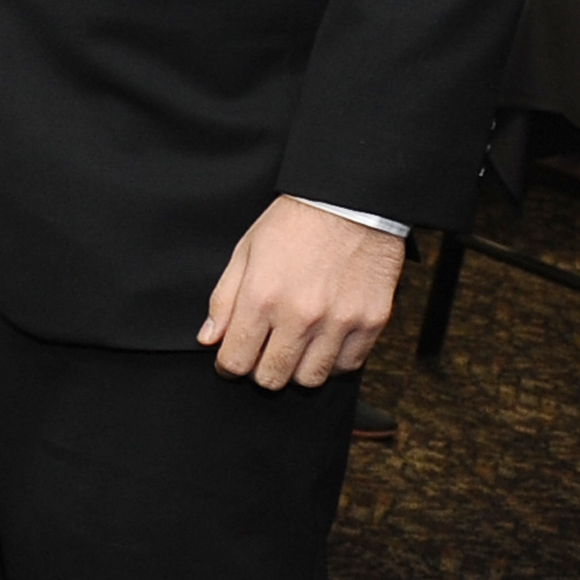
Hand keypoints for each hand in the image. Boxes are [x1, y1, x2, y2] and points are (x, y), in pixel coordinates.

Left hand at [197, 197, 405, 387]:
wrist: (352, 200)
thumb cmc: (294, 222)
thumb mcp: (246, 251)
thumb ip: (223, 299)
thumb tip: (208, 339)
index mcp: (261, 297)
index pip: (235, 361)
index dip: (229, 365)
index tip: (233, 358)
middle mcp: (299, 315)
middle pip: (271, 378)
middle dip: (260, 370)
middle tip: (265, 351)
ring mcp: (338, 322)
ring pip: (309, 379)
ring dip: (297, 369)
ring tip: (296, 346)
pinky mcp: (371, 322)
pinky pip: (347, 366)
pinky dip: (333, 361)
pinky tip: (325, 341)